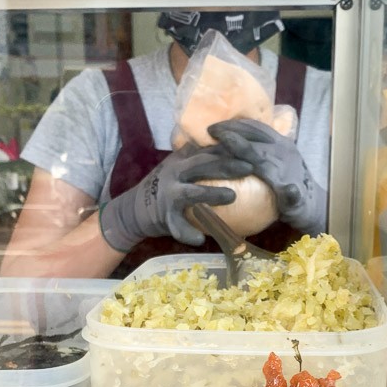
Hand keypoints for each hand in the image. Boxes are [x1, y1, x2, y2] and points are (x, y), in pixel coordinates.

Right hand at [99, 143, 252, 251]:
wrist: (135, 210)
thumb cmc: (170, 187)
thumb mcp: (182, 167)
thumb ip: (204, 160)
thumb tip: (241, 154)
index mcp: (182, 159)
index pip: (208, 148)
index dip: (229, 146)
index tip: (251, 146)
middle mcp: (175, 173)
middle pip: (201, 164)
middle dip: (225, 164)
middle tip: (249, 167)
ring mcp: (168, 195)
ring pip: (190, 192)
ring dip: (210, 194)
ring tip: (231, 197)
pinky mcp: (163, 216)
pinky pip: (177, 225)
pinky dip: (187, 233)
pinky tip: (200, 240)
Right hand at [208, 118, 326, 234]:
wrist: (313, 201)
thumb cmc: (298, 209)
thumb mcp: (296, 208)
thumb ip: (292, 199)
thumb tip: (290, 190)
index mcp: (284, 166)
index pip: (258, 153)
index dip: (240, 145)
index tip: (222, 138)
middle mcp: (285, 150)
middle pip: (255, 135)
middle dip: (233, 129)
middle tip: (210, 129)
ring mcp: (284, 143)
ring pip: (258, 128)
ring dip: (237, 124)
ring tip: (216, 126)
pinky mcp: (283, 141)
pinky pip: (261, 129)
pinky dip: (244, 126)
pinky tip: (230, 128)